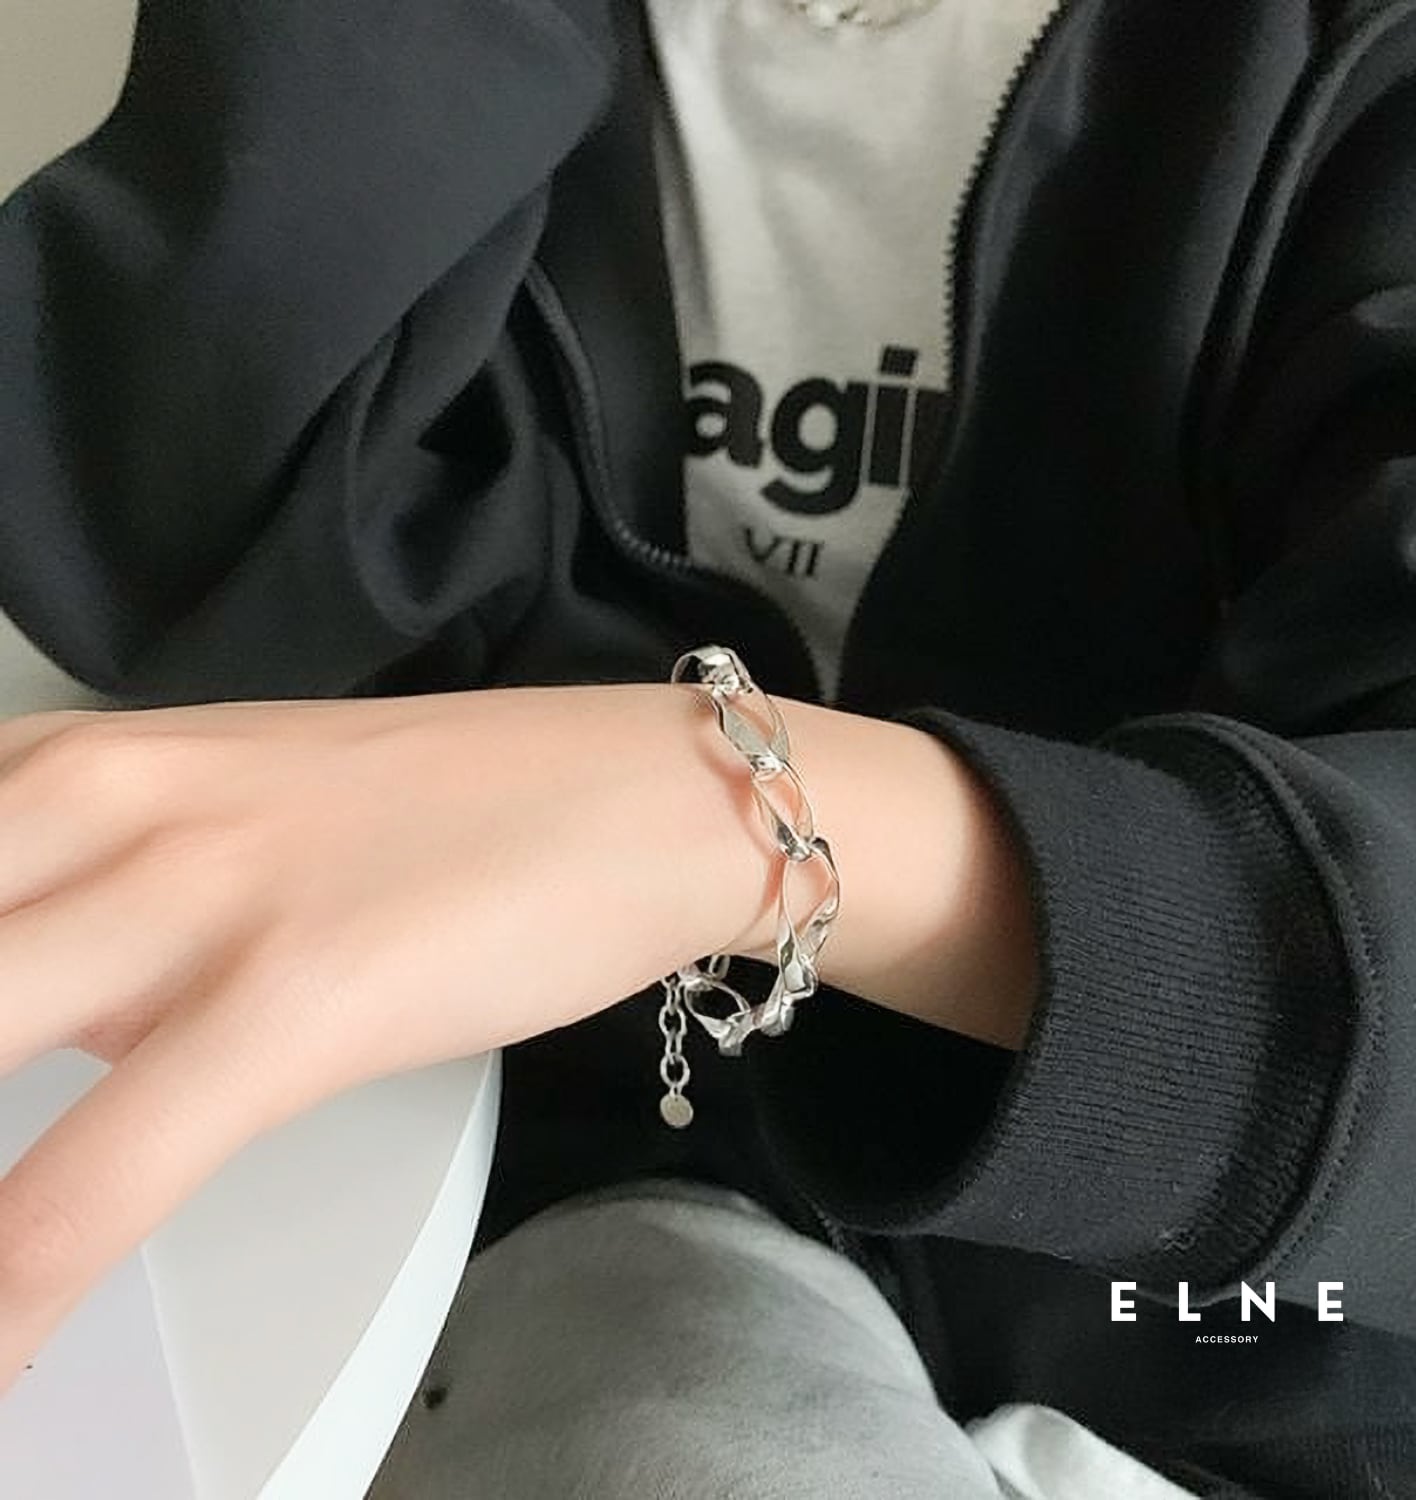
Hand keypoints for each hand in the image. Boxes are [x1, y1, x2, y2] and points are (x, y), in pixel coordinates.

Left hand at [0, 683, 765, 1387]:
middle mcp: (108, 805)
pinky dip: (19, 1281)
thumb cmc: (470, 809)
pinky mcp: (298, 995)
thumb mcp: (250, 820)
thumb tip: (38, 1006)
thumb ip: (115, 903)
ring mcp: (199, 897)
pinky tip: (3, 1347)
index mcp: (85, 764)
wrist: (649, 791)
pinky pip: (96, 1173)